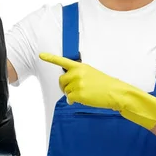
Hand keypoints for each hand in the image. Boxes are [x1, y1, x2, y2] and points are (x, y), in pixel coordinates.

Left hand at [39, 52, 155, 128]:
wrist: (115, 92)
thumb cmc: (104, 84)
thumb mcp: (91, 73)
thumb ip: (79, 74)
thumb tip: (67, 84)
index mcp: (80, 66)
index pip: (62, 61)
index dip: (50, 58)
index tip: (40, 55)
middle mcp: (77, 73)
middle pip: (61, 80)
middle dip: (64, 86)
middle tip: (72, 90)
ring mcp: (77, 83)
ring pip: (65, 91)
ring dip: (71, 94)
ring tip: (83, 94)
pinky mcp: (78, 94)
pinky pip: (69, 99)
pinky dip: (73, 101)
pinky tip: (82, 100)